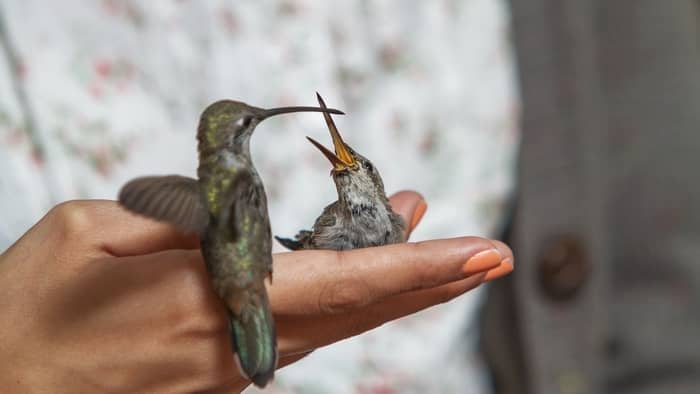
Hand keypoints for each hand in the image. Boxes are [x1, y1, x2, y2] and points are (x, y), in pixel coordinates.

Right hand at [0, 193, 512, 392]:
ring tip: (422, 239)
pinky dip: (337, 302)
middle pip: (358, 310)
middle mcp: (236, 343)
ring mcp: (232, 369)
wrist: (1, 390)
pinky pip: (296, 336)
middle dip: (428, 280)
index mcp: (208, 300)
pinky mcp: (219, 379)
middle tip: (483, 254)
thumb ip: (175, 221)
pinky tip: (349, 276)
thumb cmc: (28, 312)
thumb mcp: (88, 235)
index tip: (478, 253)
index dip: (416, 265)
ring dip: (385, 283)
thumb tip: (238, 220)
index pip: (341, 281)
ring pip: (333, 324)